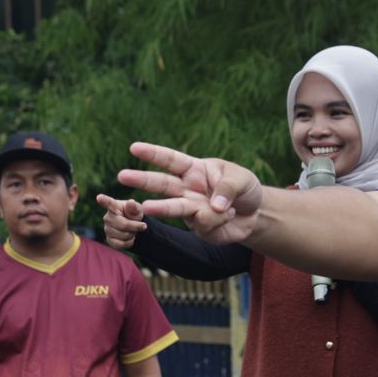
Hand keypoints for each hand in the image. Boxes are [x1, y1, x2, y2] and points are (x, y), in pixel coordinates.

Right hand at [96, 193, 147, 250]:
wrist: (133, 226)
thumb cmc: (133, 214)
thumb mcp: (137, 210)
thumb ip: (135, 207)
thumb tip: (131, 202)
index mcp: (115, 206)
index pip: (109, 203)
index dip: (104, 200)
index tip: (99, 197)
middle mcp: (108, 217)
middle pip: (124, 225)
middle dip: (135, 227)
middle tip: (141, 225)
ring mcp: (107, 229)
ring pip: (123, 236)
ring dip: (132, 234)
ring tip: (132, 230)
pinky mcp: (109, 239)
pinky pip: (121, 244)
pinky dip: (129, 242)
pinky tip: (129, 238)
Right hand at [117, 142, 264, 244]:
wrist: (256, 214)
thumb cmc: (244, 188)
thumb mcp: (242, 179)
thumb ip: (228, 188)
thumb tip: (213, 206)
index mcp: (194, 169)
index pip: (170, 159)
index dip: (153, 154)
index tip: (134, 148)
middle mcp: (187, 188)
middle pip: (161, 183)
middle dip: (141, 180)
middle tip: (122, 176)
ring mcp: (190, 209)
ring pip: (172, 207)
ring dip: (159, 208)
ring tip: (144, 209)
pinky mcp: (199, 228)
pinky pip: (204, 224)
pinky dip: (219, 220)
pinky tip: (229, 215)